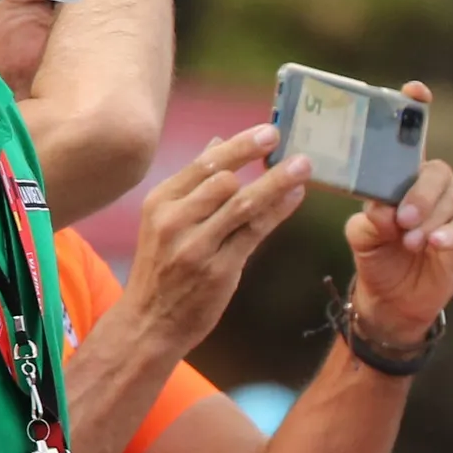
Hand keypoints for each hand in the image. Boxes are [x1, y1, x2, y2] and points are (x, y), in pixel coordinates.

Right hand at [124, 124, 308, 356]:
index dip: (239, 145)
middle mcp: (174, 220)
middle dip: (259, 160)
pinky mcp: (218, 269)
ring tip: (303, 166)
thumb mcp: (163, 220)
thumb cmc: (162, 269)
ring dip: (277, 182)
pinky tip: (295, 197)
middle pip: (224, 178)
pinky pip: (254, 233)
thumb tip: (216, 143)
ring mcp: (195, 246)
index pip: (204, 163)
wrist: (149, 322)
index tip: (268, 130)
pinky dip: (277, 212)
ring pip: (242, 204)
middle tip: (293, 145)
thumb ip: (193, 184)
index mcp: (160, 201)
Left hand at [340, 91, 452, 342]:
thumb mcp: (362, 235)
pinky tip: (436, 244)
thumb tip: (385, 209)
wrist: (393, 299)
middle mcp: (432, 187)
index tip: (416, 91)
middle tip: (403, 218)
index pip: (412, 136)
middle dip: (421, 193)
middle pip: (437, 172)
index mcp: (402, 176)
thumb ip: (370, 218)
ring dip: (432, 219)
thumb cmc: (376, 256)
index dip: (416, 109)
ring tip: (411, 241)